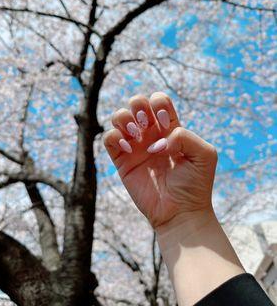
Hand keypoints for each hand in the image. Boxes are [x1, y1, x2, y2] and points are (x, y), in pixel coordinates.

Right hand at [103, 92, 217, 229]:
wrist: (181, 213)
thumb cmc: (196, 184)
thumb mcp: (205, 154)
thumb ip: (185, 135)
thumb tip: (157, 141)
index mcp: (169, 128)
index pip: (159, 101)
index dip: (159, 104)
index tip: (165, 123)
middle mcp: (150, 134)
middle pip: (136, 103)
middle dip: (138, 105)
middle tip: (144, 124)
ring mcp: (135, 147)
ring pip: (119, 117)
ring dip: (124, 118)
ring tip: (134, 135)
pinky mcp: (122, 161)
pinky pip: (109, 139)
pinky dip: (114, 137)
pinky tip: (128, 150)